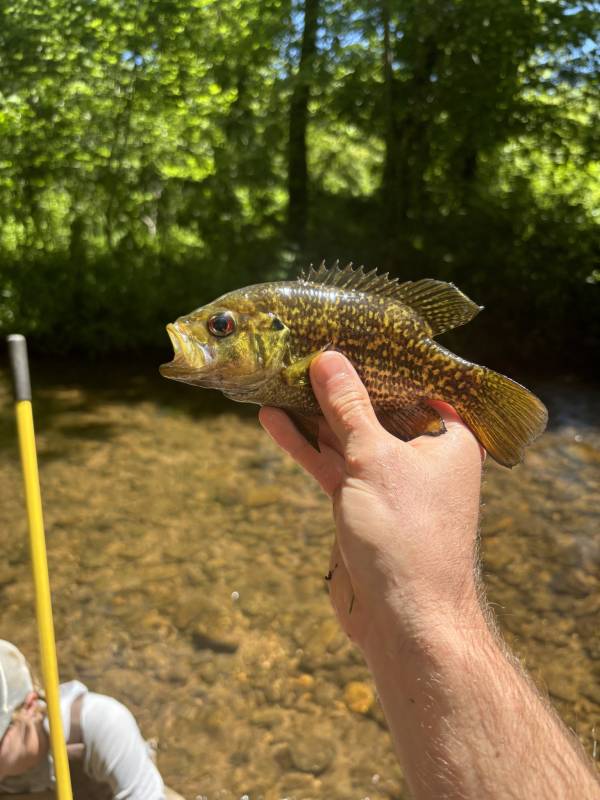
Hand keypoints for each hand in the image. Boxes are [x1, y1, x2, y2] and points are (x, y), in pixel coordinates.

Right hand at [259, 351, 486, 657]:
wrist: (405, 623)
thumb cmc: (406, 535)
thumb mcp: (374, 459)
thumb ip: (349, 408)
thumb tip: (329, 358)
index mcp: (447, 437)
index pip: (412, 382)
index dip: (377, 356)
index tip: (343, 330)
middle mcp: (421, 454)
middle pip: (374, 406)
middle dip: (337, 383)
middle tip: (300, 349)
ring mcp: (388, 479)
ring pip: (347, 435)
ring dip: (312, 412)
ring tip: (278, 377)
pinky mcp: (360, 502)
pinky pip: (331, 464)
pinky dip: (305, 445)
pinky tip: (274, 419)